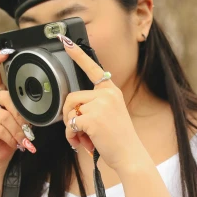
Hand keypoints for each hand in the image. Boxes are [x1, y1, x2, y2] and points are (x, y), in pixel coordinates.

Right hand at [0, 49, 35, 168]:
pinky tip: (13, 143)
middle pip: (7, 98)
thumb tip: (33, 106)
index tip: (5, 53)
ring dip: (17, 131)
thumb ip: (22, 108)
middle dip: (21, 117)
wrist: (0, 154)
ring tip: (24, 141)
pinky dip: (9, 137)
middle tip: (29, 132)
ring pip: (4, 116)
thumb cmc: (12, 134)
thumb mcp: (20, 118)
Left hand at [60, 37, 144, 171]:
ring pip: (70, 110)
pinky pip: (70, 124)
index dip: (78, 55)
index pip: (93, 68)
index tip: (66, 40)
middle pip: (72, 97)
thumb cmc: (118, 139)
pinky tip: (83, 142)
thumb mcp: (110, 114)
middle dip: (70, 116)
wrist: (130, 155)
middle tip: (80, 130)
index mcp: (111, 91)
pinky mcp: (92, 118)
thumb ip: (95, 105)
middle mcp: (107, 94)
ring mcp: (100, 105)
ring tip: (83, 137)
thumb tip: (73, 108)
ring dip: (71, 127)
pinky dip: (72, 136)